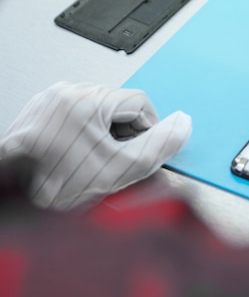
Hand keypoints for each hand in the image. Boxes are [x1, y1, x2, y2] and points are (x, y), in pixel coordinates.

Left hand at [0, 82, 191, 209]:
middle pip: (118, 106)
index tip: (143, 151)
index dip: (150, 130)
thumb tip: (182, 125)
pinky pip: (74, 117)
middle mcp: (64, 94)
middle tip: (118, 162)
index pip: (140, 102)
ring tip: (95, 163)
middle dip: (125, 134)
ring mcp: (49, 103)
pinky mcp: (38, 114)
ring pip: (97, 112)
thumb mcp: (122, 169)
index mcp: (85, 100)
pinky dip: (84, 136)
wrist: (12, 202)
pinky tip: (78, 159)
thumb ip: (159, 145)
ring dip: (106, 136)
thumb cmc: (53, 187)